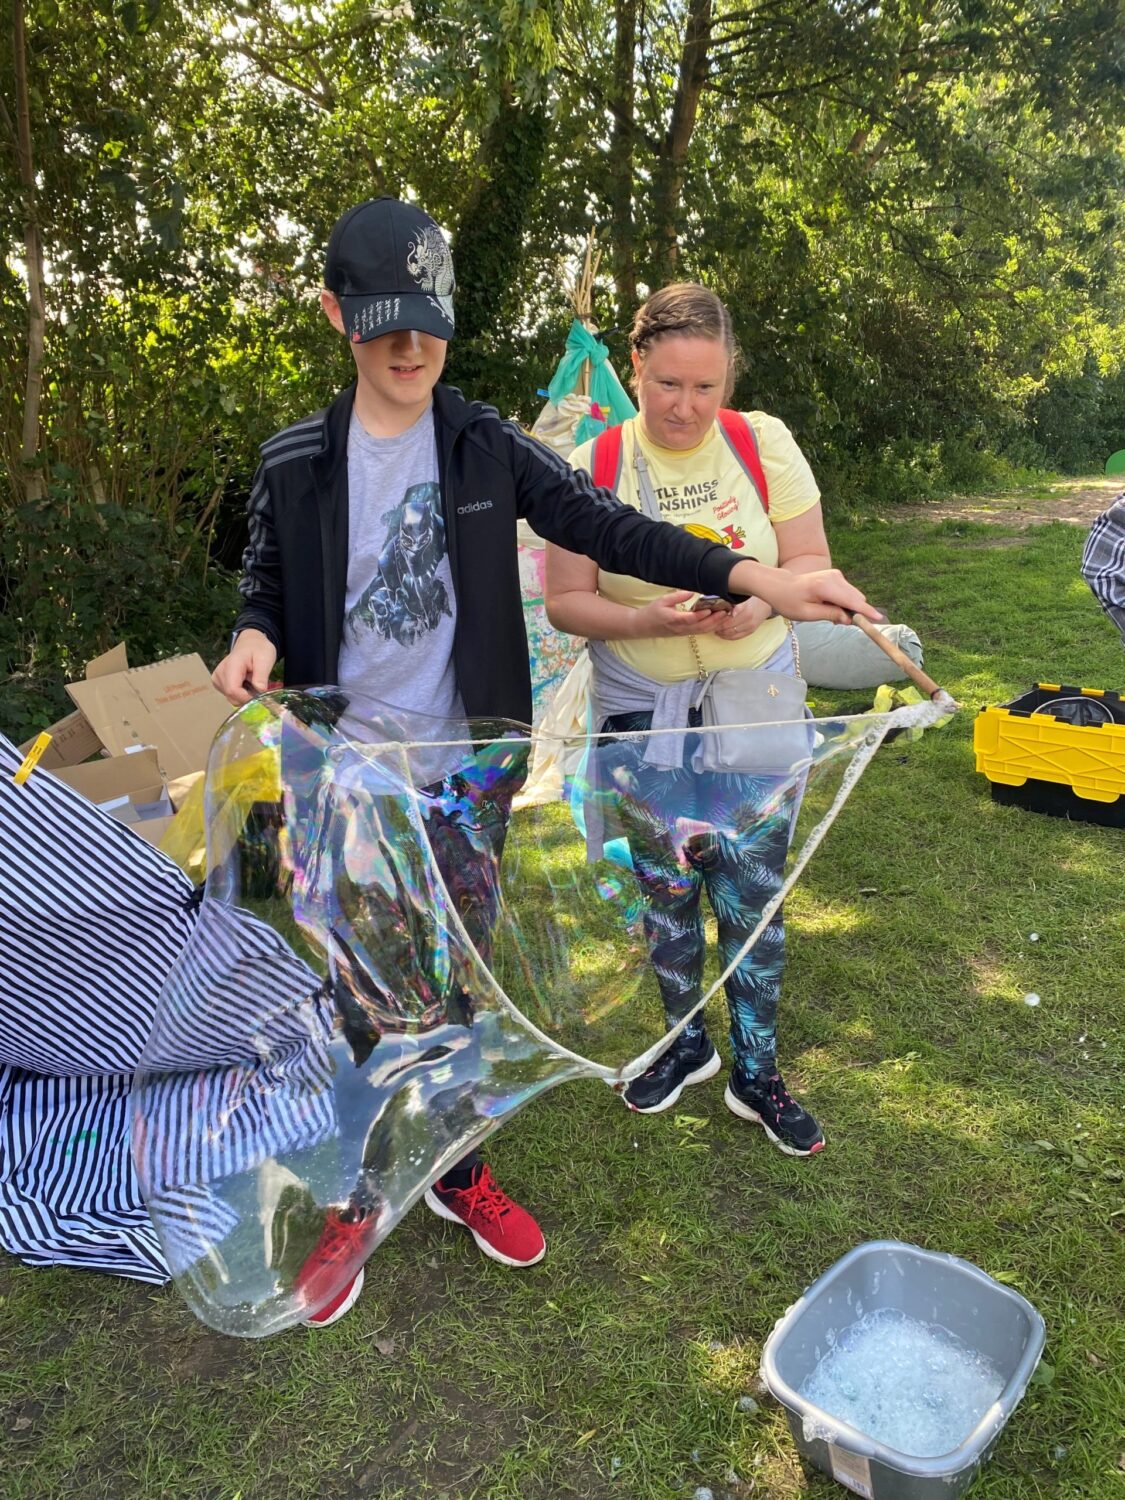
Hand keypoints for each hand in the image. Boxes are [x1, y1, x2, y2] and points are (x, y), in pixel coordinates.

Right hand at [212, 629, 277, 705]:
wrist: (250, 643)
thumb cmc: (258, 649)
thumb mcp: (265, 659)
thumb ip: (261, 676)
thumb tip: (260, 691)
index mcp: (231, 665)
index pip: (233, 690)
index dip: (247, 698)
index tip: (260, 695)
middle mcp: (220, 673)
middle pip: (232, 697)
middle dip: (248, 697)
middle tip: (258, 686)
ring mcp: (217, 678)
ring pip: (232, 698)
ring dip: (245, 695)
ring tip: (251, 681)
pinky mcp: (218, 682)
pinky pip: (230, 696)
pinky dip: (241, 694)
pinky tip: (245, 683)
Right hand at [630, 591, 729, 638]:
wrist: (643, 627)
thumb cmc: (652, 612)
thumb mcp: (662, 601)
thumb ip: (677, 596)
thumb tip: (691, 591)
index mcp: (673, 619)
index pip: (689, 619)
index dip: (700, 616)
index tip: (710, 610)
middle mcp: (680, 628)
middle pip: (700, 627)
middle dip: (714, 620)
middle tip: (726, 611)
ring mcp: (684, 632)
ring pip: (702, 631)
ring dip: (715, 624)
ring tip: (726, 615)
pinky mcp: (686, 633)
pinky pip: (701, 631)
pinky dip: (711, 627)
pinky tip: (719, 621)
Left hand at [713, 596, 771, 640]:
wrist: (765, 604)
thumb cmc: (750, 599)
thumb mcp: (741, 597)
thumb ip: (730, 601)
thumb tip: (716, 606)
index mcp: (744, 606)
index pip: (727, 615)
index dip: (718, 618)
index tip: (712, 617)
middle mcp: (748, 617)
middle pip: (727, 625)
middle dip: (718, 626)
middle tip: (711, 624)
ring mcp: (750, 625)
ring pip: (731, 632)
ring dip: (721, 632)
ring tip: (715, 628)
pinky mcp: (751, 631)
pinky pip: (736, 637)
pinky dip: (727, 636)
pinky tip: (721, 633)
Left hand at [728, 563, 881, 623]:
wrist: (780, 585)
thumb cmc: (789, 601)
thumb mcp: (806, 614)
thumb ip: (829, 615)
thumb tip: (849, 619)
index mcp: (825, 586)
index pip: (852, 601)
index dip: (866, 612)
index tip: (879, 619)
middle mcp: (834, 577)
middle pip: (856, 599)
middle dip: (854, 613)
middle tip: (837, 622)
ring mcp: (836, 575)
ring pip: (854, 596)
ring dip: (848, 608)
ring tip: (827, 613)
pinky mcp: (836, 576)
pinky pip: (848, 593)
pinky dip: (844, 602)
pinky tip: (829, 606)